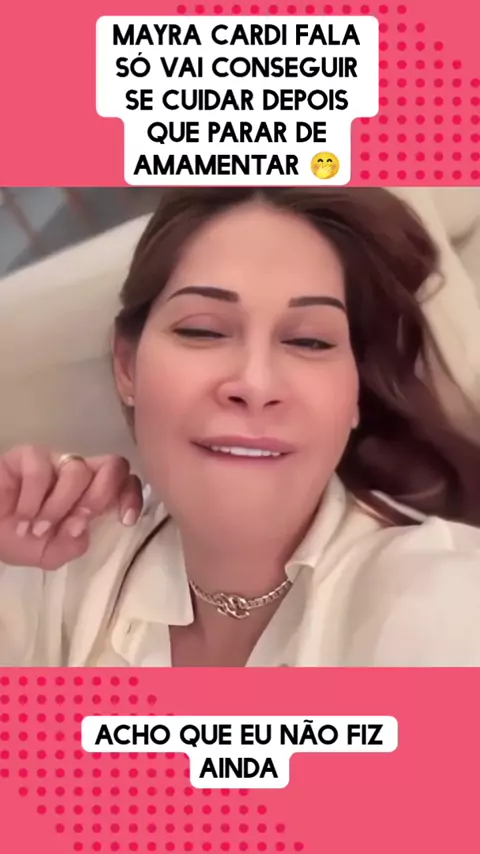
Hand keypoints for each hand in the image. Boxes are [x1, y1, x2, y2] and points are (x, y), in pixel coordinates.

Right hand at [0, 446, 142, 569]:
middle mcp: (78, 473)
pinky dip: (32, 500)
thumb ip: (73, 545)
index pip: (125, 481)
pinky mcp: (27, 455)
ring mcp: (54, 461)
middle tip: (74, 523)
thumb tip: (83, 529)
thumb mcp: (51, 553)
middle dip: (98, 498)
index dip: (131, 496)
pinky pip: (41, 470)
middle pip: (113, 466)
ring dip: (58, 507)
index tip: (125, 520)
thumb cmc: (18, 539)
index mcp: (91, 494)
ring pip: (78, 471)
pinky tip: (21, 517)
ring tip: (37, 529)